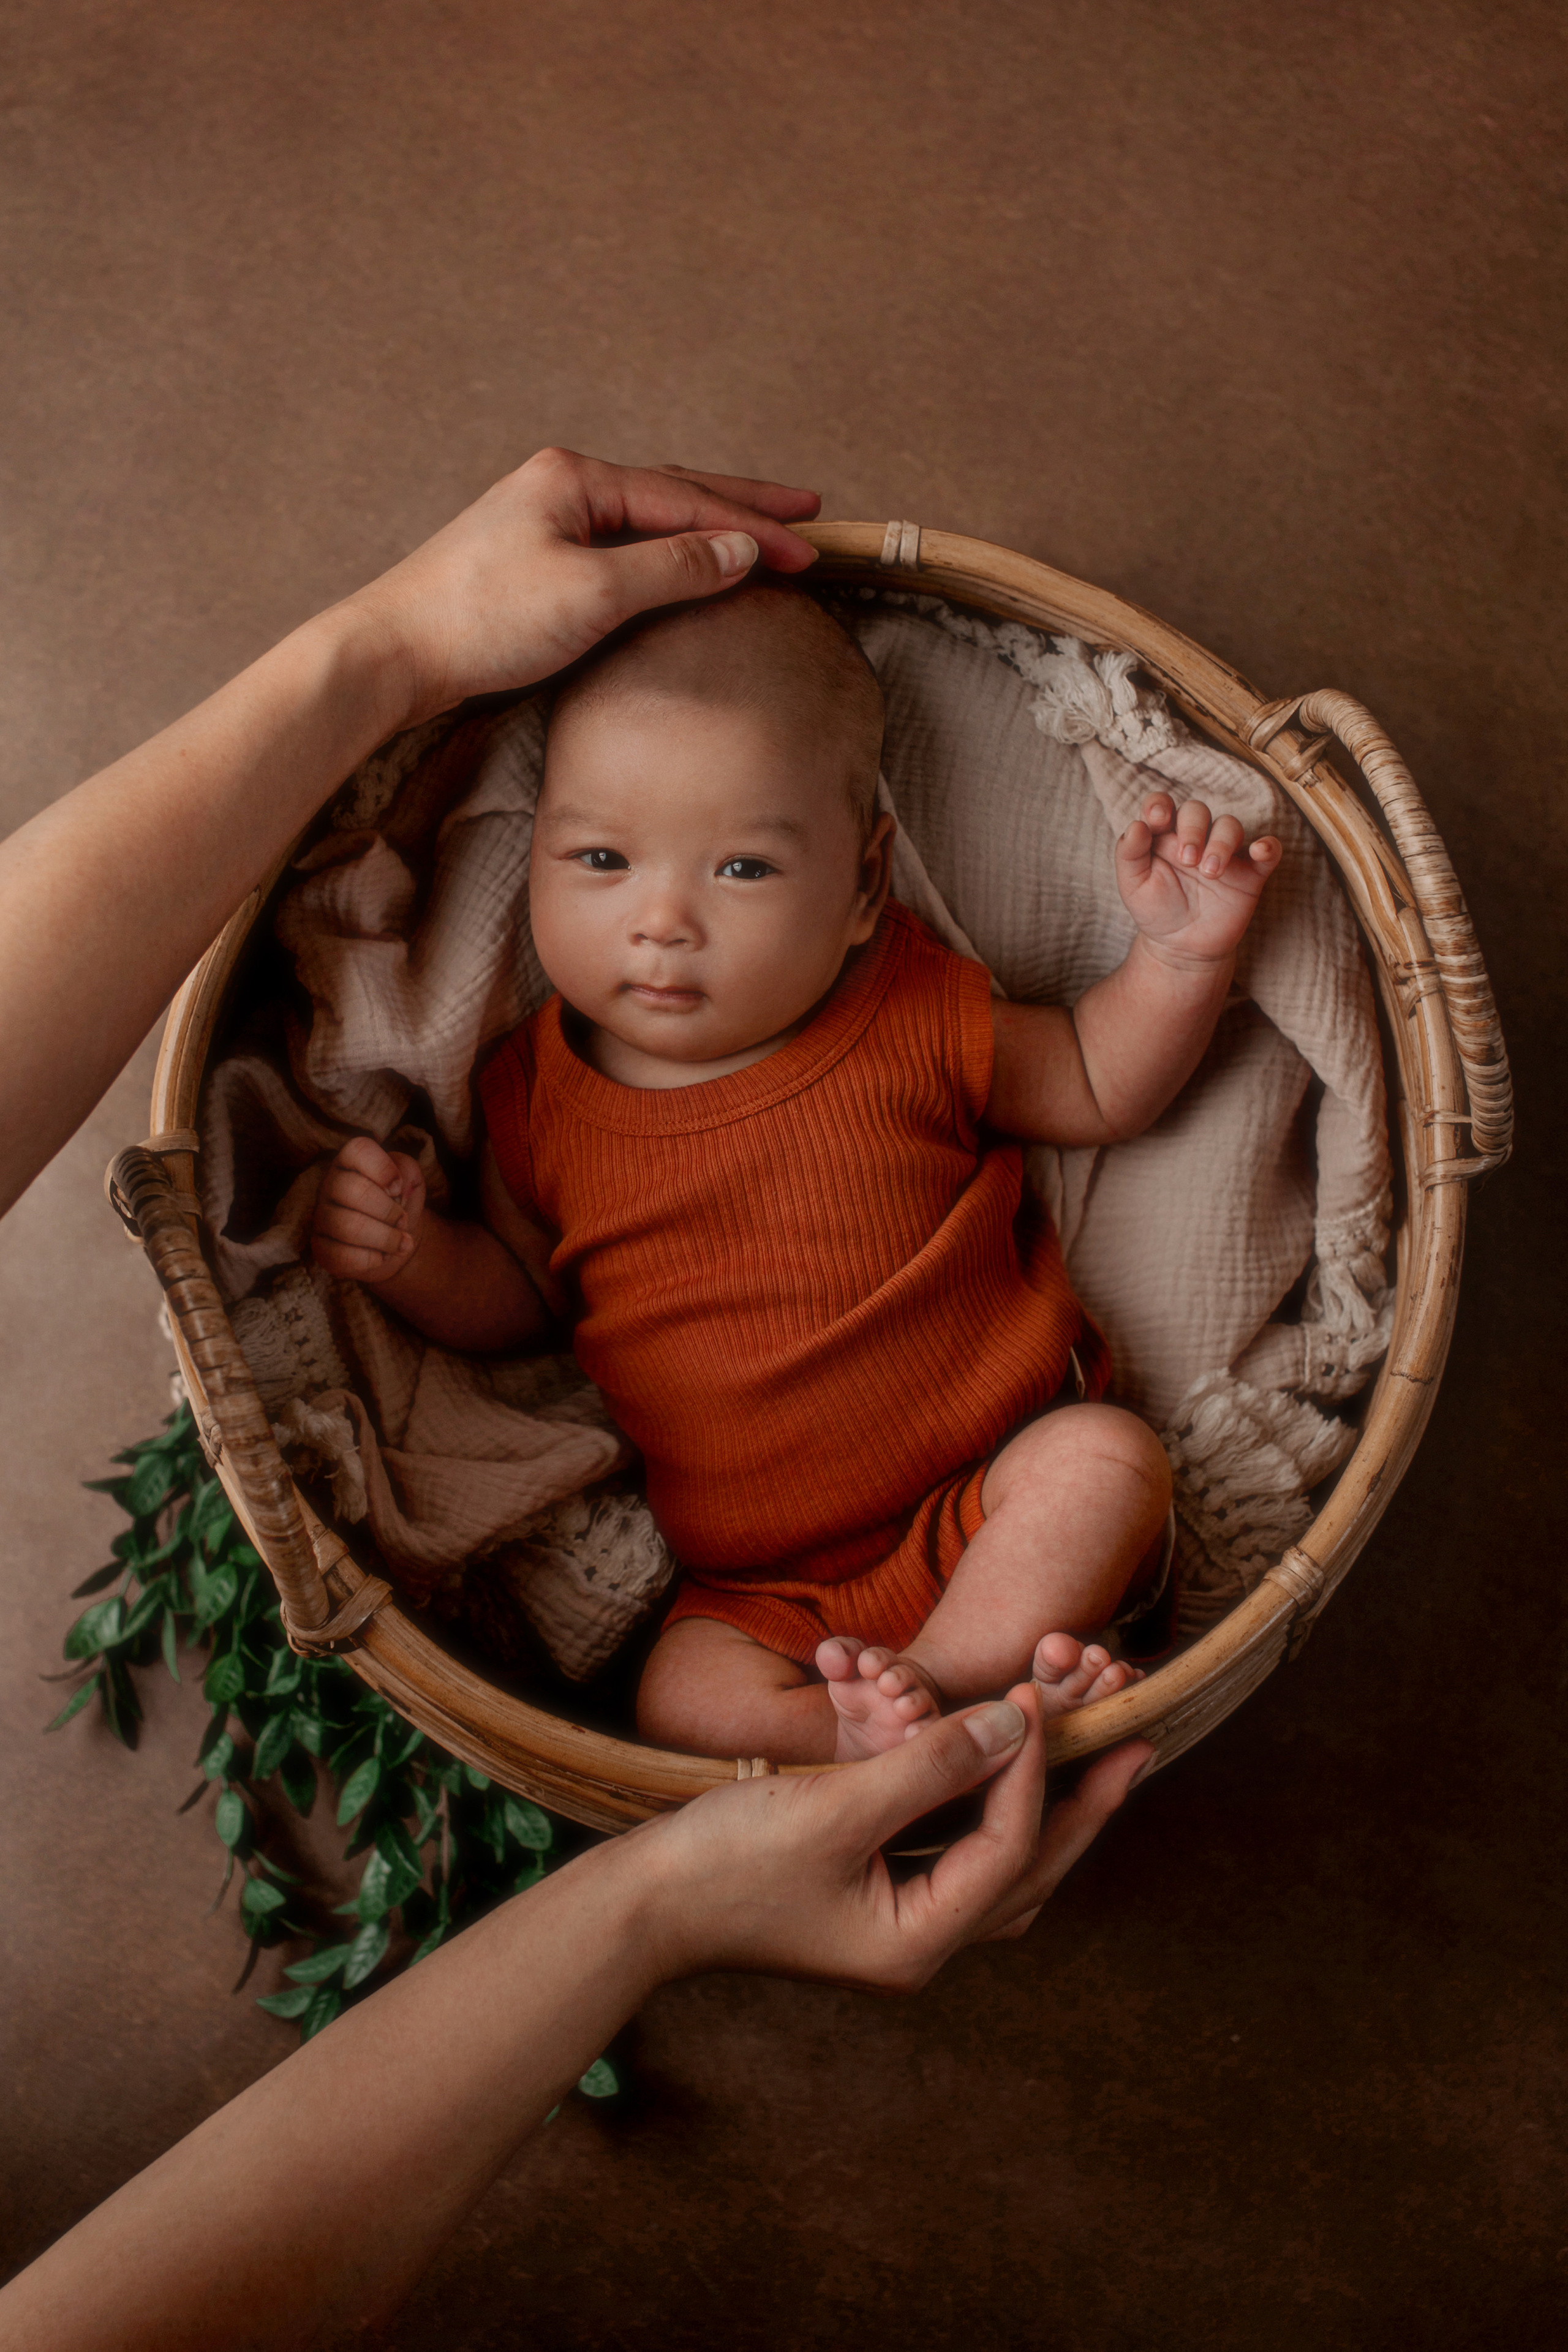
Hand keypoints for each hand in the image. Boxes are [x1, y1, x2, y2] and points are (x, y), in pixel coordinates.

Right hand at [312, 1135, 426, 1283]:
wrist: (396, 1240)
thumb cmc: (400, 1204)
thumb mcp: (411, 1182)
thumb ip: (407, 1171)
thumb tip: (397, 1186)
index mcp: (350, 1162)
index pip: (357, 1150)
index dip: (383, 1168)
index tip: (398, 1188)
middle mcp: (330, 1186)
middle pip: (350, 1189)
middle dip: (387, 1210)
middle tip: (403, 1221)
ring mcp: (322, 1217)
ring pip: (348, 1226)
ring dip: (385, 1238)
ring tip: (402, 1243)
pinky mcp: (321, 1248)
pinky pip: (341, 1256)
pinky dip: (371, 1260)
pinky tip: (382, 1257)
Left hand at [346, 447, 821, 730]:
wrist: (393, 654)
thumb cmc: (481, 620)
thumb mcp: (592, 592)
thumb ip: (673, 567)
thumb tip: (739, 549)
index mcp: (575, 479)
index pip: (687, 499)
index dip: (753, 526)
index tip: (807, 548)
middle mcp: (561, 488)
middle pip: (673, 492)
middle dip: (742, 505)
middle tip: (804, 510)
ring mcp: (545, 524)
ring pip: (647, 520)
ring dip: (705, 526)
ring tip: (756, 531)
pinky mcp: (533, 565)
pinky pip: (619, 548)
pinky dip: (666, 554)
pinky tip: (681, 563)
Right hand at [635, 1684, 1150, 1994]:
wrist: (642, 1907)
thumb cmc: (728, 1863)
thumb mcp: (835, 1809)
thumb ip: (930, 1766)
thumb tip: (1016, 1724)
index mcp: (918, 1940)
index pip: (1006, 1847)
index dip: (1028, 1769)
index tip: (1034, 1697)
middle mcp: (919, 1945)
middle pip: (1030, 1874)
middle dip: (1083, 1809)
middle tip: (1137, 1746)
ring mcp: (895, 1929)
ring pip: (1000, 1871)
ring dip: (1044, 1813)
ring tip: (1090, 1762)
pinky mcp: (870, 1901)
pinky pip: (958, 1857)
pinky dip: (989, 1815)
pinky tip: (1002, 1778)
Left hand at [1116, 793, 1280, 966]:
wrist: (1181, 948)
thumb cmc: (1156, 910)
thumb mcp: (1133, 886)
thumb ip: (1130, 854)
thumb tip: (1136, 825)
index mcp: (1163, 836)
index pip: (1163, 805)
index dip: (1160, 804)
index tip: (1157, 819)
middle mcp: (1195, 838)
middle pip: (1198, 810)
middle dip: (1192, 829)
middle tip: (1187, 860)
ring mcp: (1225, 853)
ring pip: (1230, 826)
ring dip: (1221, 843)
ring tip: (1210, 872)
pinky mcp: (1249, 873)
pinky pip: (1268, 850)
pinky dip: (1268, 846)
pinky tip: (1261, 850)